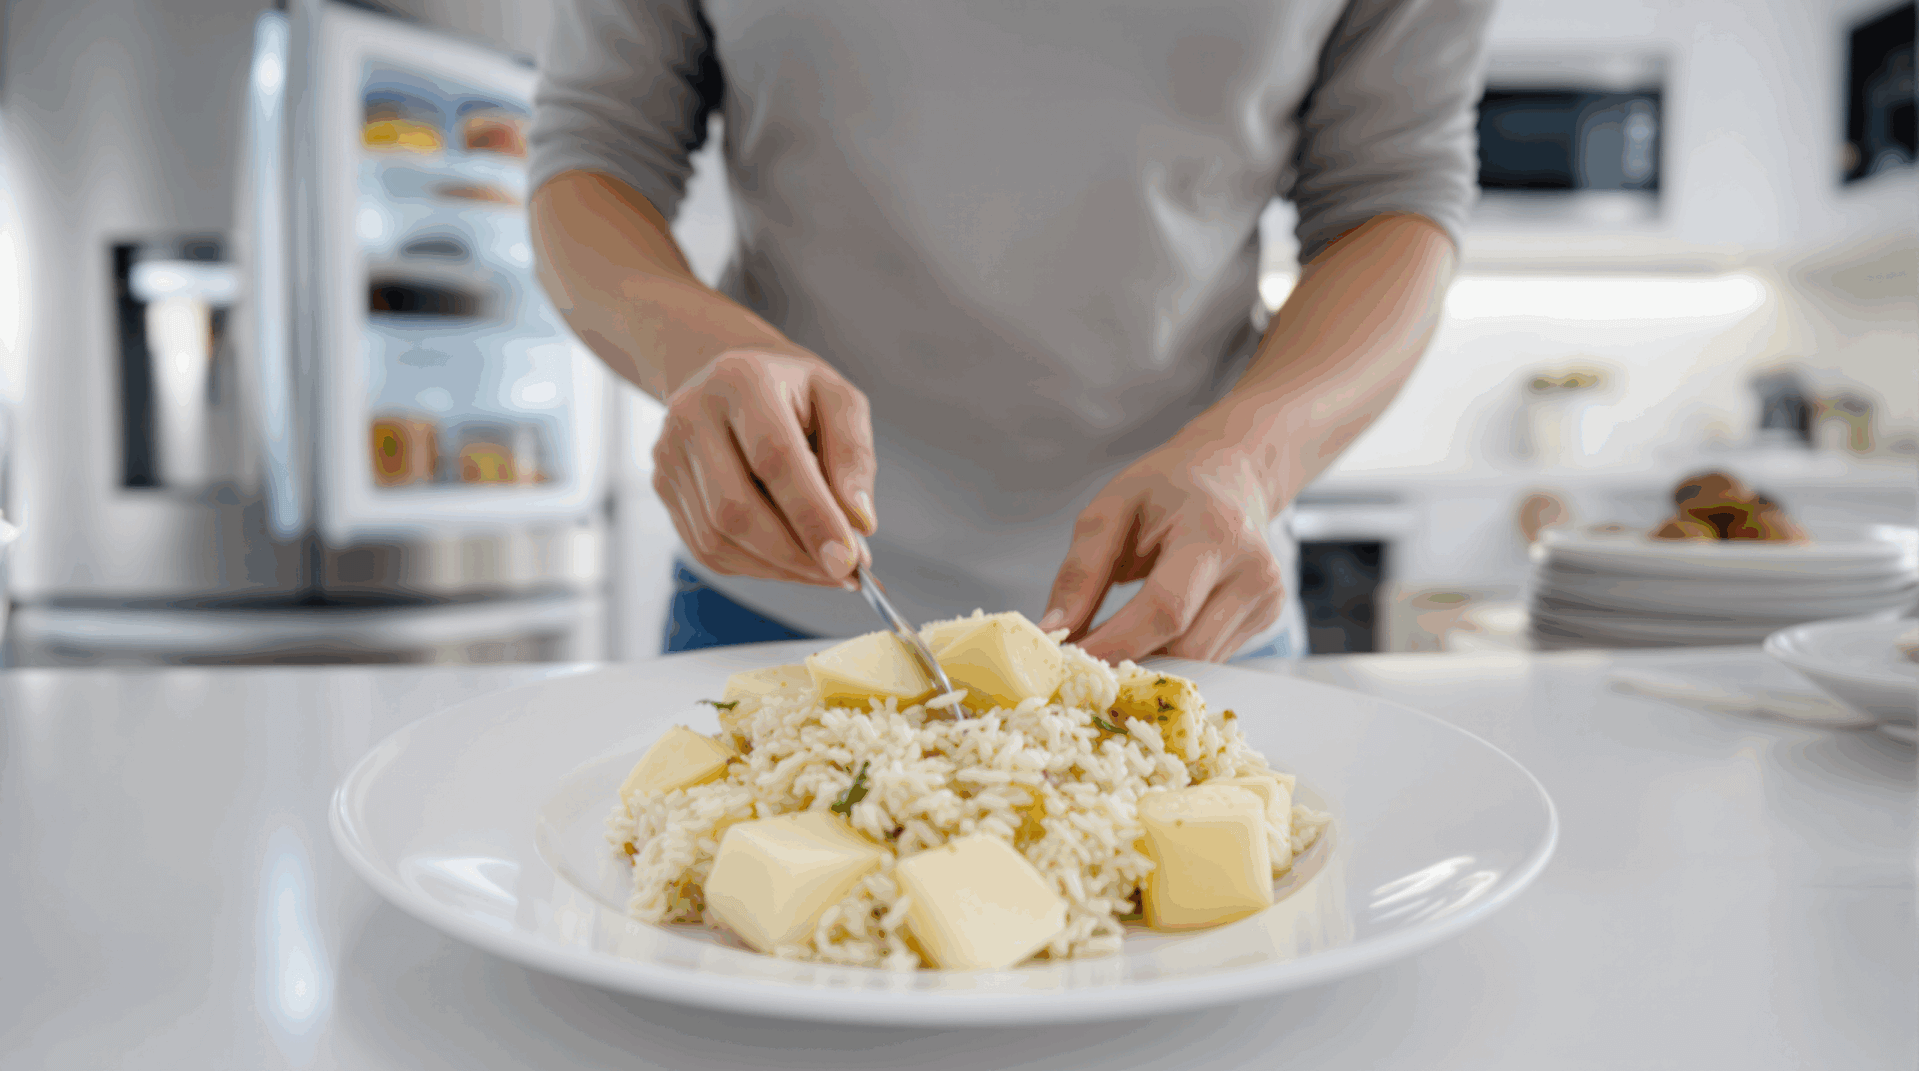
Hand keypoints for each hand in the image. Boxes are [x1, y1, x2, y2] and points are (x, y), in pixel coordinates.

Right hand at [652, 349, 877, 587]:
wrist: (733, 378)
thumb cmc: (792, 392)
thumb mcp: (839, 401)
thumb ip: (854, 455)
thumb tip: (858, 521)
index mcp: (742, 380)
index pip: (775, 458)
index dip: (813, 515)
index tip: (848, 559)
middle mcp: (692, 414)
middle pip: (735, 507)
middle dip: (794, 554)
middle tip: (843, 573)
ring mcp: (669, 453)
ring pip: (717, 537)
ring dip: (777, 567)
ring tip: (821, 567)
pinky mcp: (663, 486)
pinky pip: (706, 548)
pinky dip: (754, 567)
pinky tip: (788, 561)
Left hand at [1040, 438, 1284, 663]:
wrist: (1231, 474)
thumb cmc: (1169, 487)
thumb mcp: (1112, 507)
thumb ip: (1081, 570)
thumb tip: (1054, 629)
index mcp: (1215, 532)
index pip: (1167, 608)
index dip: (1118, 643)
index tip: (1073, 660)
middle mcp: (1253, 569)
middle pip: (1186, 647)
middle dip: (1129, 660)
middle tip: (1083, 659)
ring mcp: (1266, 597)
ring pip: (1199, 662)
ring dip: (1150, 662)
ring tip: (1112, 641)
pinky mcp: (1267, 617)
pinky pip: (1211, 656)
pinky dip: (1173, 653)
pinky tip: (1150, 632)